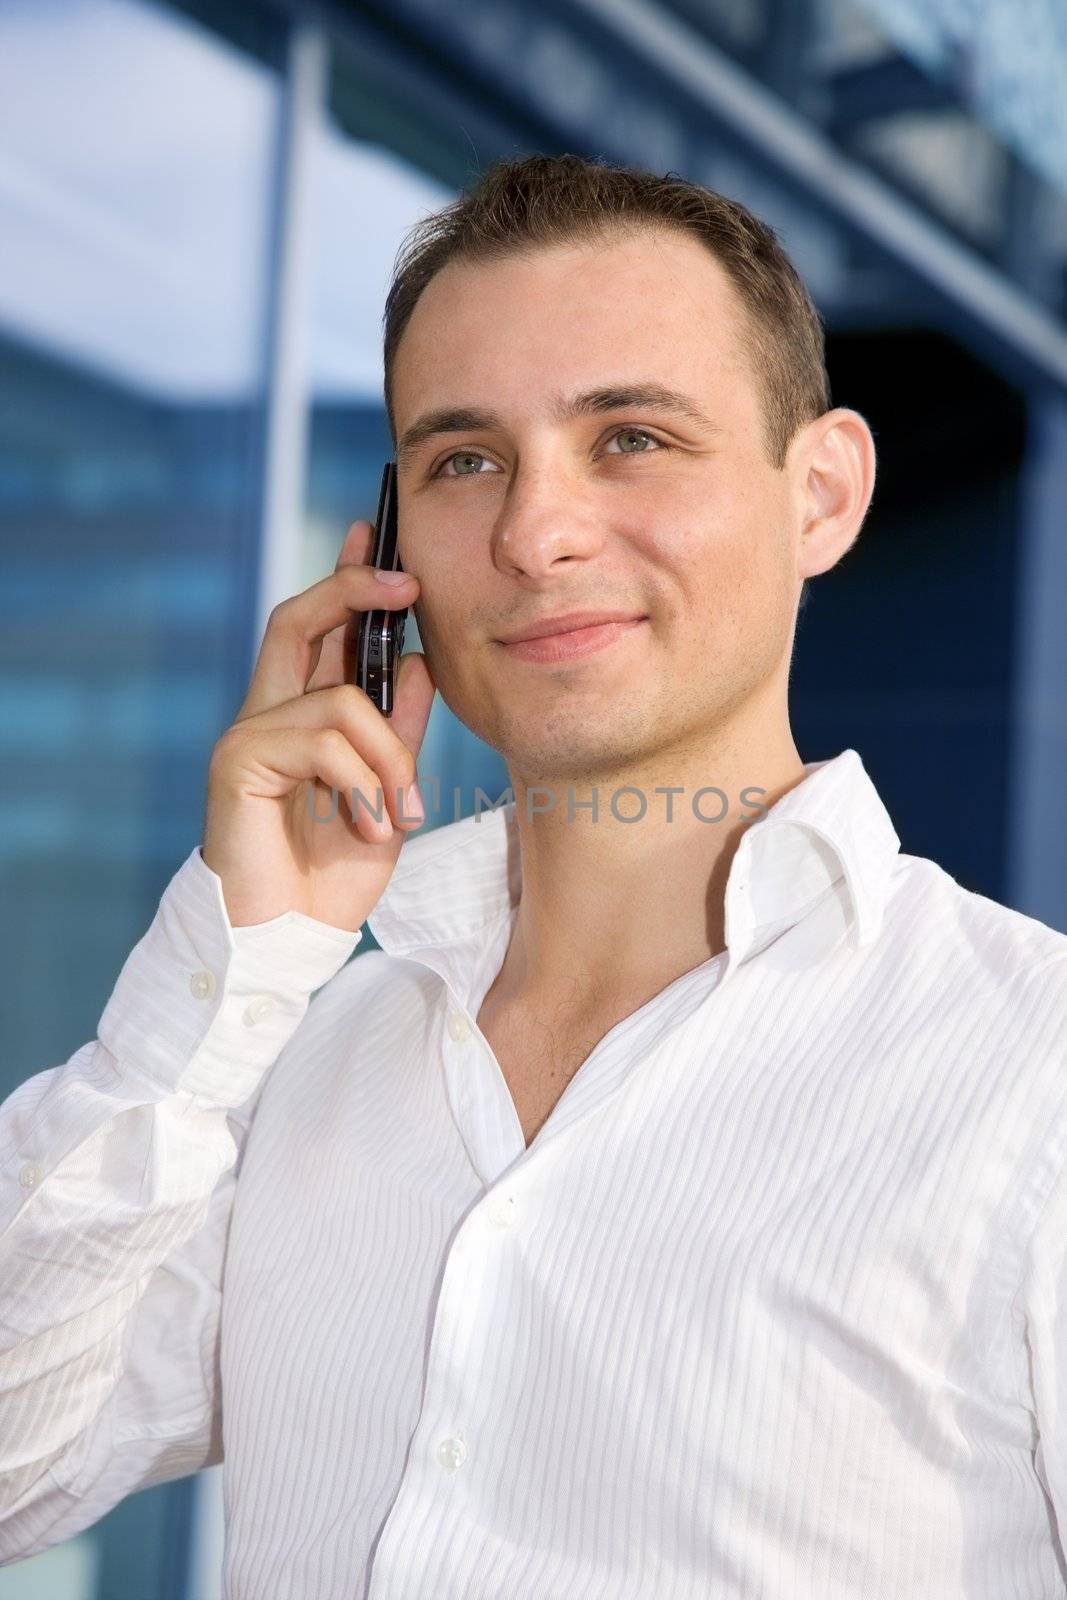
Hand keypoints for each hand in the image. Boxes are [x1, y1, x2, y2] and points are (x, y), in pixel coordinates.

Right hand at [201, 520, 434, 930]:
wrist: (291, 938)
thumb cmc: (332, 874)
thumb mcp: (387, 792)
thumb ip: (399, 730)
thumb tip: (422, 660)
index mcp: (299, 716)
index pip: (315, 628)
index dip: (345, 580)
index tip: (379, 541)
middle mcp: (267, 714)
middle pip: (298, 617)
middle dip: (353, 588)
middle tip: (406, 581)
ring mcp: (248, 734)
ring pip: (343, 699)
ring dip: (390, 757)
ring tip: (396, 815)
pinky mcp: (238, 761)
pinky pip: (323, 740)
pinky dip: (362, 783)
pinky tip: (366, 825)